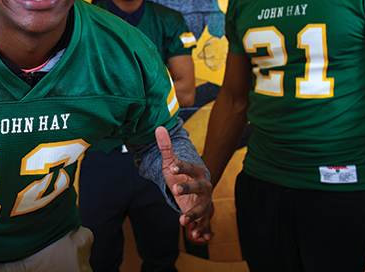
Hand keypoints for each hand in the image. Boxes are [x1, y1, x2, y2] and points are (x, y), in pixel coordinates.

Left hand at [155, 127, 212, 241]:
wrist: (190, 190)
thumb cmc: (180, 175)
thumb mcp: (171, 162)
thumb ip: (165, 146)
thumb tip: (158, 128)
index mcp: (197, 171)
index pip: (191, 167)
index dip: (182, 167)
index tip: (172, 168)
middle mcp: (204, 186)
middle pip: (200, 187)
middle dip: (189, 189)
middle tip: (175, 191)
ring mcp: (205, 201)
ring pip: (203, 207)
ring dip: (194, 214)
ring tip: (183, 221)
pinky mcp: (203, 215)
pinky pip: (205, 223)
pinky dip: (202, 230)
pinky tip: (196, 236)